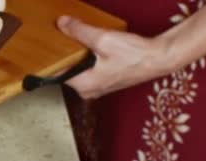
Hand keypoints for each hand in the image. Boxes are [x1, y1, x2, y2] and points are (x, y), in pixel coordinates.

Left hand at [56, 15, 170, 98]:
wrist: (159, 58)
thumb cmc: (135, 55)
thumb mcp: (103, 39)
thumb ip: (80, 32)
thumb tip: (63, 24)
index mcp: (84, 85)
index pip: (56, 74)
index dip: (51, 59)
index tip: (46, 48)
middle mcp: (89, 91)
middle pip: (67, 71)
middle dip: (65, 55)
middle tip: (63, 39)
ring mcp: (97, 88)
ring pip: (78, 70)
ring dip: (77, 56)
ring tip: (78, 41)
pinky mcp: (105, 82)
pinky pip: (88, 70)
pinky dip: (87, 59)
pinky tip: (91, 47)